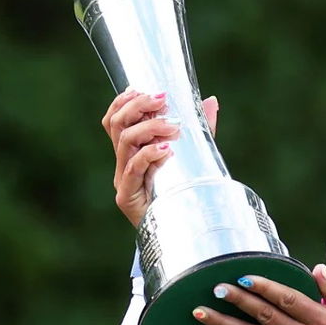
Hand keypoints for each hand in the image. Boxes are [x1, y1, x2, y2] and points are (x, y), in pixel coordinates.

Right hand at [101, 89, 218, 225]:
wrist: (184, 234)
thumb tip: (211, 101)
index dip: (125, 101)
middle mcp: (123, 164)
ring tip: (174, 127)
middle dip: (138, 106)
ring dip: (150, 128)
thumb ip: (200, 131)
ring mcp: (123, 181)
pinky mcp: (127, 197)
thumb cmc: (185, 194)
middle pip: (116, 125)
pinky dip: (149, 154)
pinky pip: (133, 168)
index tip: (146, 90)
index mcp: (131, 152)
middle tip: (163, 100)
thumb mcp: (194, 156)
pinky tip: (166, 150)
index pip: (114, 120)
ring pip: (125, 142)